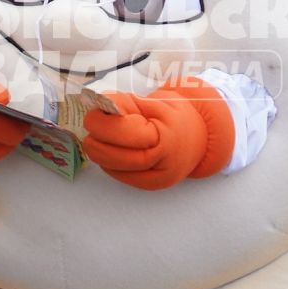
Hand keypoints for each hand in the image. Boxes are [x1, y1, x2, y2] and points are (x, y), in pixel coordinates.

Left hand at [81, 78, 235, 190]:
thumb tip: (101, 102)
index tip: (91, 115)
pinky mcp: (152, 186)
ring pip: (118, 170)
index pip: (128, 133)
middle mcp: (164, 161)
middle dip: (98, 142)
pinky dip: (109, 165)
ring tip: (94, 139)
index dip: (105, 125)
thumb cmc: (174, 118)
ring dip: (100, 155)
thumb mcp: (154, 103)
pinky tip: (106, 153)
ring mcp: (159, 178)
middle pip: (120, 157)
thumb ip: (127, 103)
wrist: (198, 139)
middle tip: (89, 129)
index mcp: (166, 136)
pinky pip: (123, 178)